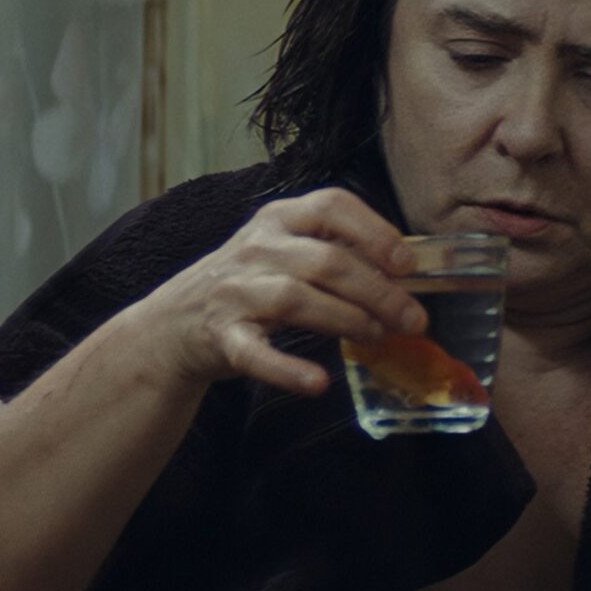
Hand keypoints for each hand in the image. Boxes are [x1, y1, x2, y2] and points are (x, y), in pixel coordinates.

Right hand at [134, 188, 427, 395]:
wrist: (176, 321)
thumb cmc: (250, 283)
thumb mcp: (286, 251)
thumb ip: (336, 252)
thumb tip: (407, 274)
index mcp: (279, 218)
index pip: (331, 206)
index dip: (375, 232)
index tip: (407, 264)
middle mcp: (256, 248)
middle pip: (326, 261)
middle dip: (378, 291)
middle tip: (413, 319)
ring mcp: (236, 291)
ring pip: (297, 299)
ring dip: (348, 319)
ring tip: (379, 337)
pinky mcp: (222, 337)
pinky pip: (256, 352)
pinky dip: (288, 370)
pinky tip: (319, 383)